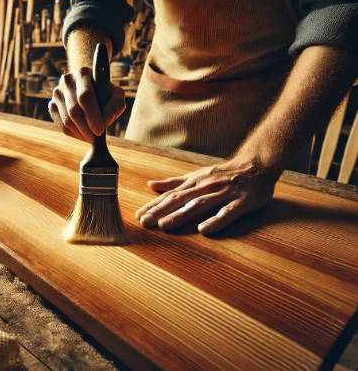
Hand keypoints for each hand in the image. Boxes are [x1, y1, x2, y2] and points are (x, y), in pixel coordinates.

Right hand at [48, 67, 125, 141]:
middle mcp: (67, 80)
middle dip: (86, 128)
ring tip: (92, 137)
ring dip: (81, 133)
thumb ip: (116, 106)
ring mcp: (57, 93)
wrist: (91, 90)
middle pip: (74, 110)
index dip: (92, 115)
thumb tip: (105, 121)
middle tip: (96, 138)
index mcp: (83, 74)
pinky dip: (74, 134)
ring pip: (67, 120)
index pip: (85, 96)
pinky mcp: (52, 105)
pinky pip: (61, 126)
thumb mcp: (116, 95)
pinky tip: (83, 133)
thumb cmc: (106, 93)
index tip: (100, 130)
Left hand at [135, 159, 279, 234]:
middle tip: (145, 222)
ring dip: (181, 215)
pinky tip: (204, 230)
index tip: (138, 215)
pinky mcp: (241, 202)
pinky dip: (216, 221)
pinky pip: (228, 212)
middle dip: (161, 211)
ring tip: (165, 226)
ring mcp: (223, 194)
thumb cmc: (224, 174)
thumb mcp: (197, 175)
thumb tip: (151, 185)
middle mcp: (206, 186)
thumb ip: (174, 182)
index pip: (170, 194)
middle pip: (180, 199)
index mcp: (195, 182)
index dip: (154, 205)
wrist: (257, 165)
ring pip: (199, 205)